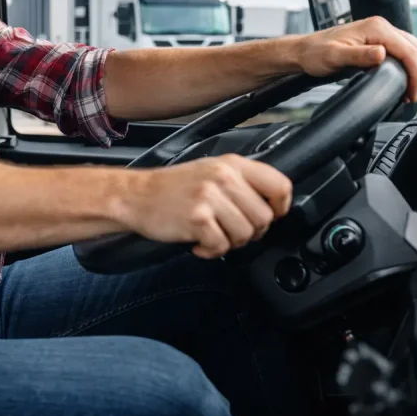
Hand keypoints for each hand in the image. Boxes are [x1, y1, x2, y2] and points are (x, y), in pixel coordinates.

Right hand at [125, 154, 292, 258]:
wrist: (136, 195)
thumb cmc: (173, 188)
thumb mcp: (212, 171)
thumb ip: (242, 182)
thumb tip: (273, 206)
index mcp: (232, 164)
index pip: (280, 185)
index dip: (280, 208)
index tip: (269, 216)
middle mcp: (224, 177)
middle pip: (265, 217)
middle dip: (250, 232)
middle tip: (229, 230)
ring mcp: (210, 197)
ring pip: (246, 234)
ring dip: (230, 243)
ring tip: (213, 235)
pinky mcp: (197, 218)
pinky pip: (221, 246)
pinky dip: (211, 251)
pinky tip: (199, 243)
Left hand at [293, 16, 416, 102]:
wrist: (304, 51)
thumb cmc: (315, 53)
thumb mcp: (335, 57)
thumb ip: (359, 56)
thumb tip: (381, 53)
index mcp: (376, 28)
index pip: (409, 50)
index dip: (416, 73)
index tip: (412, 92)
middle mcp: (381, 27)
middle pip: (415, 48)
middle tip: (411, 94)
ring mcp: (380, 33)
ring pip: (411, 49)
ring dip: (414, 69)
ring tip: (407, 90)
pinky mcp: (377, 40)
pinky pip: (401, 51)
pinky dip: (406, 65)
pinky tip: (400, 79)